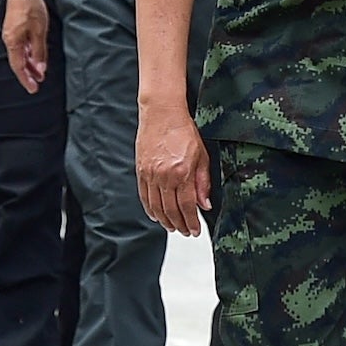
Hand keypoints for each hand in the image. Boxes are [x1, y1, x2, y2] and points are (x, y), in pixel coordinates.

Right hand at [2, 0, 52, 93]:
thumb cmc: (31, 9)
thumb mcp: (39, 31)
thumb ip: (39, 51)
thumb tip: (40, 68)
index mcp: (13, 42)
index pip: (18, 67)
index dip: (26, 79)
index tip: (33, 89)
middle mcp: (9, 40)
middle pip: (18, 62)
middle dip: (29, 73)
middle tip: (38, 83)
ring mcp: (11, 34)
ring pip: (20, 54)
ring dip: (30, 63)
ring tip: (40, 71)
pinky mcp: (14, 28)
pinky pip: (21, 45)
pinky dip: (28, 53)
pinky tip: (35, 56)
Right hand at [138, 104, 211, 234]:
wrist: (162, 113)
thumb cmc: (184, 130)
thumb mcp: (201, 155)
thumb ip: (203, 182)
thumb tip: (205, 204)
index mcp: (181, 172)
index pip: (187, 206)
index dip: (191, 221)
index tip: (195, 230)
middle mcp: (163, 176)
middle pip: (170, 210)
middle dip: (179, 225)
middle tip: (186, 232)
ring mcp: (150, 174)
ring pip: (156, 207)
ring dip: (165, 221)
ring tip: (173, 227)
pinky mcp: (141, 171)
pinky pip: (144, 196)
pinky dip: (150, 209)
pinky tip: (156, 216)